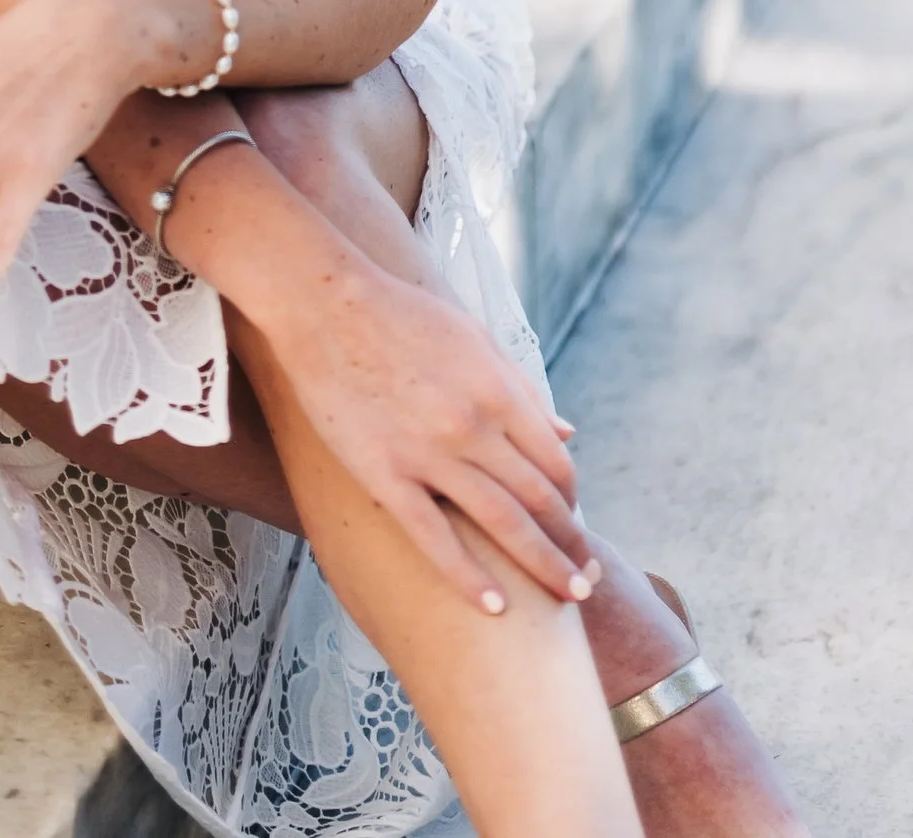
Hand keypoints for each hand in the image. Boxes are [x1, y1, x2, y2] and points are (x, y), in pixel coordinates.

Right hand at [257, 245, 592, 610]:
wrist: (325, 305)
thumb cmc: (402, 315)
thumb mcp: (474, 339)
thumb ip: (521, 389)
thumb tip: (567, 430)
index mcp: (498, 391)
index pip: (555, 463)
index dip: (572, 502)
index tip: (575, 527)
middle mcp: (473, 426)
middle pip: (540, 501)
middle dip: (570, 547)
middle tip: (587, 584)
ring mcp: (429, 454)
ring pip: (502, 524)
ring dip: (542, 567)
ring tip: (567, 600)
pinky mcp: (385, 474)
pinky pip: (434, 538)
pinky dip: (469, 577)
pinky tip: (493, 607)